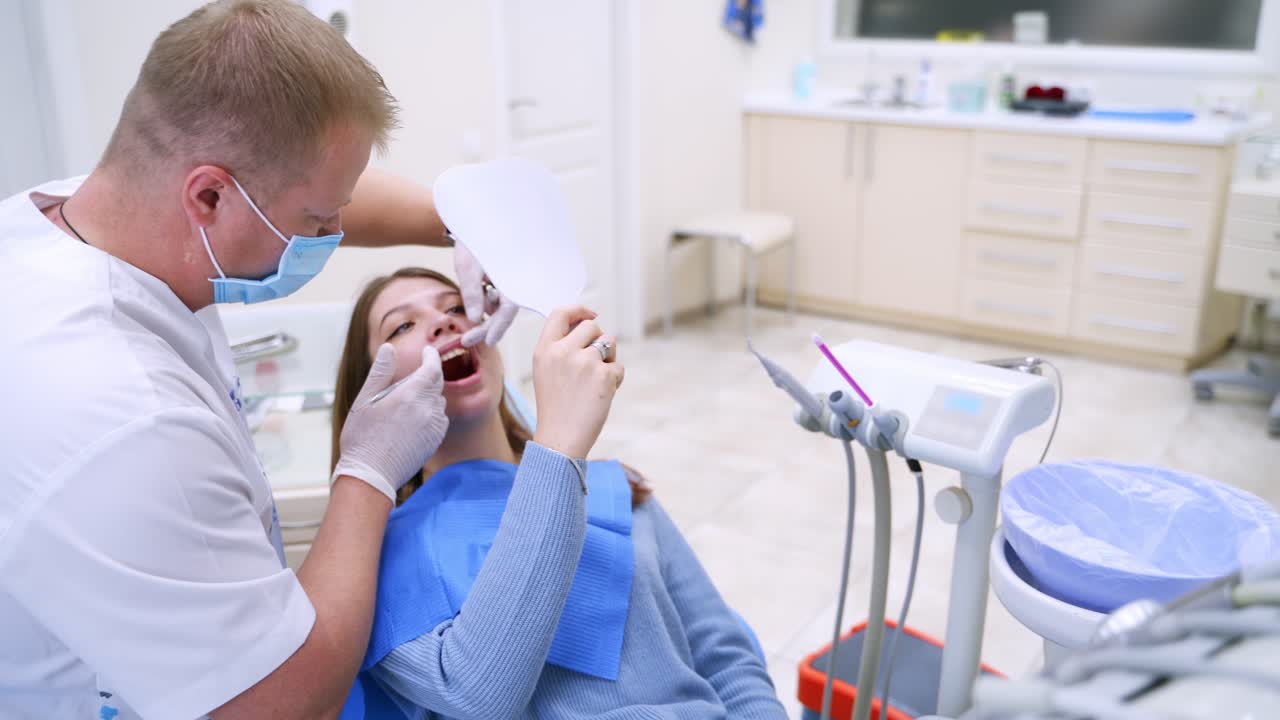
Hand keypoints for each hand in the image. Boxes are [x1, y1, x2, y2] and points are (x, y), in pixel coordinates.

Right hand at [331, 344, 448, 502]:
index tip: (428, 351)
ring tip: (406, 402)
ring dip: (429, 396)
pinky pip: (440, 420)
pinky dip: (431, 414)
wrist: (370, 475)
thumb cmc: (362, 438)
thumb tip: (389, 348)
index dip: (432, 357)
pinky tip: (413, 420)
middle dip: (428, 375)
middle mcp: (427, 410)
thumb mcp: (364, 400)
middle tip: (411, 377)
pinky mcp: (435, 441)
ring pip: (439, 402)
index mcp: (410, 395)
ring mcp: (434, 427)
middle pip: (437, 384)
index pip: (432, 368)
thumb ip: (381, 372)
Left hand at [455, 241, 518, 347]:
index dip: (499, 327)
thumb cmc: (472, 241)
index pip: (508, 309)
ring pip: (497, 308)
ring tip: (471, 294)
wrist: (471, 223)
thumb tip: (476, 319)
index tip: (489, 342)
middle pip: (503, 314)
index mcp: (511, 278)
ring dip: (483, 313)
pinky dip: (483, 302)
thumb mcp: (467, 266)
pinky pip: (493, 300)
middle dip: (486, 328)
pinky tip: (477, 290)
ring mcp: (507, 283)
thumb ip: (472, 292)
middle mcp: (513, 283)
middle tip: (466, 340)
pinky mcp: (500, 283)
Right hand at [530, 306, 624, 458]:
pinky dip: (615, 380)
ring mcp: (584, 362)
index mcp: (544, 350)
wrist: (560, 439)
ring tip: (597, 380)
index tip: (590, 313)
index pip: (560, 313)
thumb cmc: (556, 407)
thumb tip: (586, 321)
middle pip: (591, 326)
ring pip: (609, 343)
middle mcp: (562, 352)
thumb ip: (560, 346)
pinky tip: (602, 395)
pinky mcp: (603, 375)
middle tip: (594, 362)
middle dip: (598, 340)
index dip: (579, 309)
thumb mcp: (545, 371)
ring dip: (609, 358)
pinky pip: (618, 367)